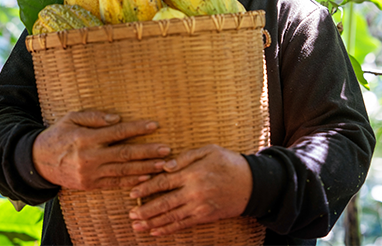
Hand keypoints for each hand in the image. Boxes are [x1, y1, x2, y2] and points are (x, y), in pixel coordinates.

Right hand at [32, 111, 170, 189]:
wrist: (37, 162)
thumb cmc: (58, 134)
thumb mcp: (72, 118)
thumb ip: (95, 116)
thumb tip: (118, 118)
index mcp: (86, 138)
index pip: (118, 133)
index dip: (138, 129)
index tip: (155, 125)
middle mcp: (90, 158)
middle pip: (125, 155)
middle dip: (148, 152)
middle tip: (167, 150)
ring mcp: (90, 174)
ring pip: (123, 171)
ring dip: (146, 168)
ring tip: (163, 165)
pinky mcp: (90, 185)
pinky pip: (115, 184)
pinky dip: (132, 181)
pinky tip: (146, 177)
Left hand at [128, 144, 252, 235]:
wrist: (251, 183)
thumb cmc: (228, 162)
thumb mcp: (209, 150)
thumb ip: (186, 157)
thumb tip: (165, 165)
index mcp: (193, 173)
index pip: (164, 182)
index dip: (146, 188)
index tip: (133, 192)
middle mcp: (194, 192)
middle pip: (164, 203)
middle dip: (145, 210)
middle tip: (130, 214)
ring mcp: (199, 207)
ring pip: (171, 217)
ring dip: (152, 223)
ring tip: (137, 226)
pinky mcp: (205, 217)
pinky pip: (183, 225)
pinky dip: (168, 230)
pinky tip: (156, 232)